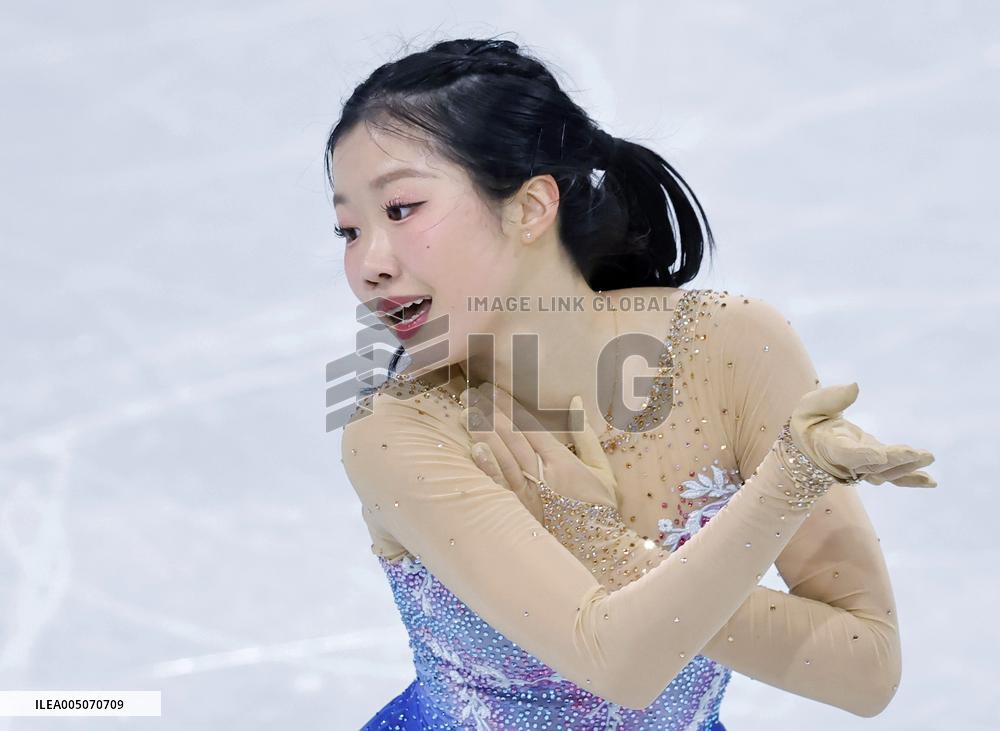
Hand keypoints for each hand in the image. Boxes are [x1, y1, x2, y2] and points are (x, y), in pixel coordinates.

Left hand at [459, 383, 619, 522]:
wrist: (600, 547)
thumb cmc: (602, 507)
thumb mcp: (600, 467)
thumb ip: (585, 434)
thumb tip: (576, 400)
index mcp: (562, 462)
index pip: (530, 426)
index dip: (510, 407)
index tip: (494, 390)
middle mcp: (543, 475)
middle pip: (512, 438)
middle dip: (490, 413)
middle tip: (471, 394)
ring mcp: (529, 494)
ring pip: (502, 457)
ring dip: (482, 433)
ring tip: (465, 413)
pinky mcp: (518, 511)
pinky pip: (500, 486)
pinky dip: (487, 467)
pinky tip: (475, 449)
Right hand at [790, 383, 936, 487]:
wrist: (809, 446)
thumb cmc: (809, 423)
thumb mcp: (810, 407)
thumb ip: (829, 399)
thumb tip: (855, 387)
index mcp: (830, 448)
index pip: (847, 454)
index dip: (863, 456)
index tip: (880, 455)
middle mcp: (848, 464)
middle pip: (874, 466)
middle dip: (896, 460)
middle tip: (918, 453)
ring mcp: (863, 469)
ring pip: (886, 473)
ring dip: (908, 467)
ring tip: (928, 456)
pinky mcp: (875, 467)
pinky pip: (894, 477)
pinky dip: (911, 480)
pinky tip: (931, 482)